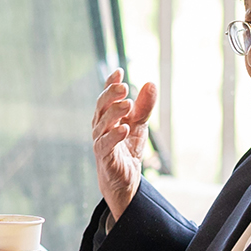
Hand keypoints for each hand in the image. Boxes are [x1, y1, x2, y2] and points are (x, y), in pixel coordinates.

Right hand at [92, 70, 158, 222]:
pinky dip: (114, 136)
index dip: (110, 83)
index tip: (119, 72)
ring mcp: (100, 140)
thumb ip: (144, 106)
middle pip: (102, 106)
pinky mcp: (104, 156)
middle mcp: (100, 125)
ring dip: (114, 113)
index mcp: (107, 115)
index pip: (107, 96)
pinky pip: (106, 144)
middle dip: (111, 95)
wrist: (124, 179)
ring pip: (103, 123)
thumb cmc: (127, 149)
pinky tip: (124, 128)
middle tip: (124, 87)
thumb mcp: (139, 124)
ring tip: (127, 104)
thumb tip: (150, 83)